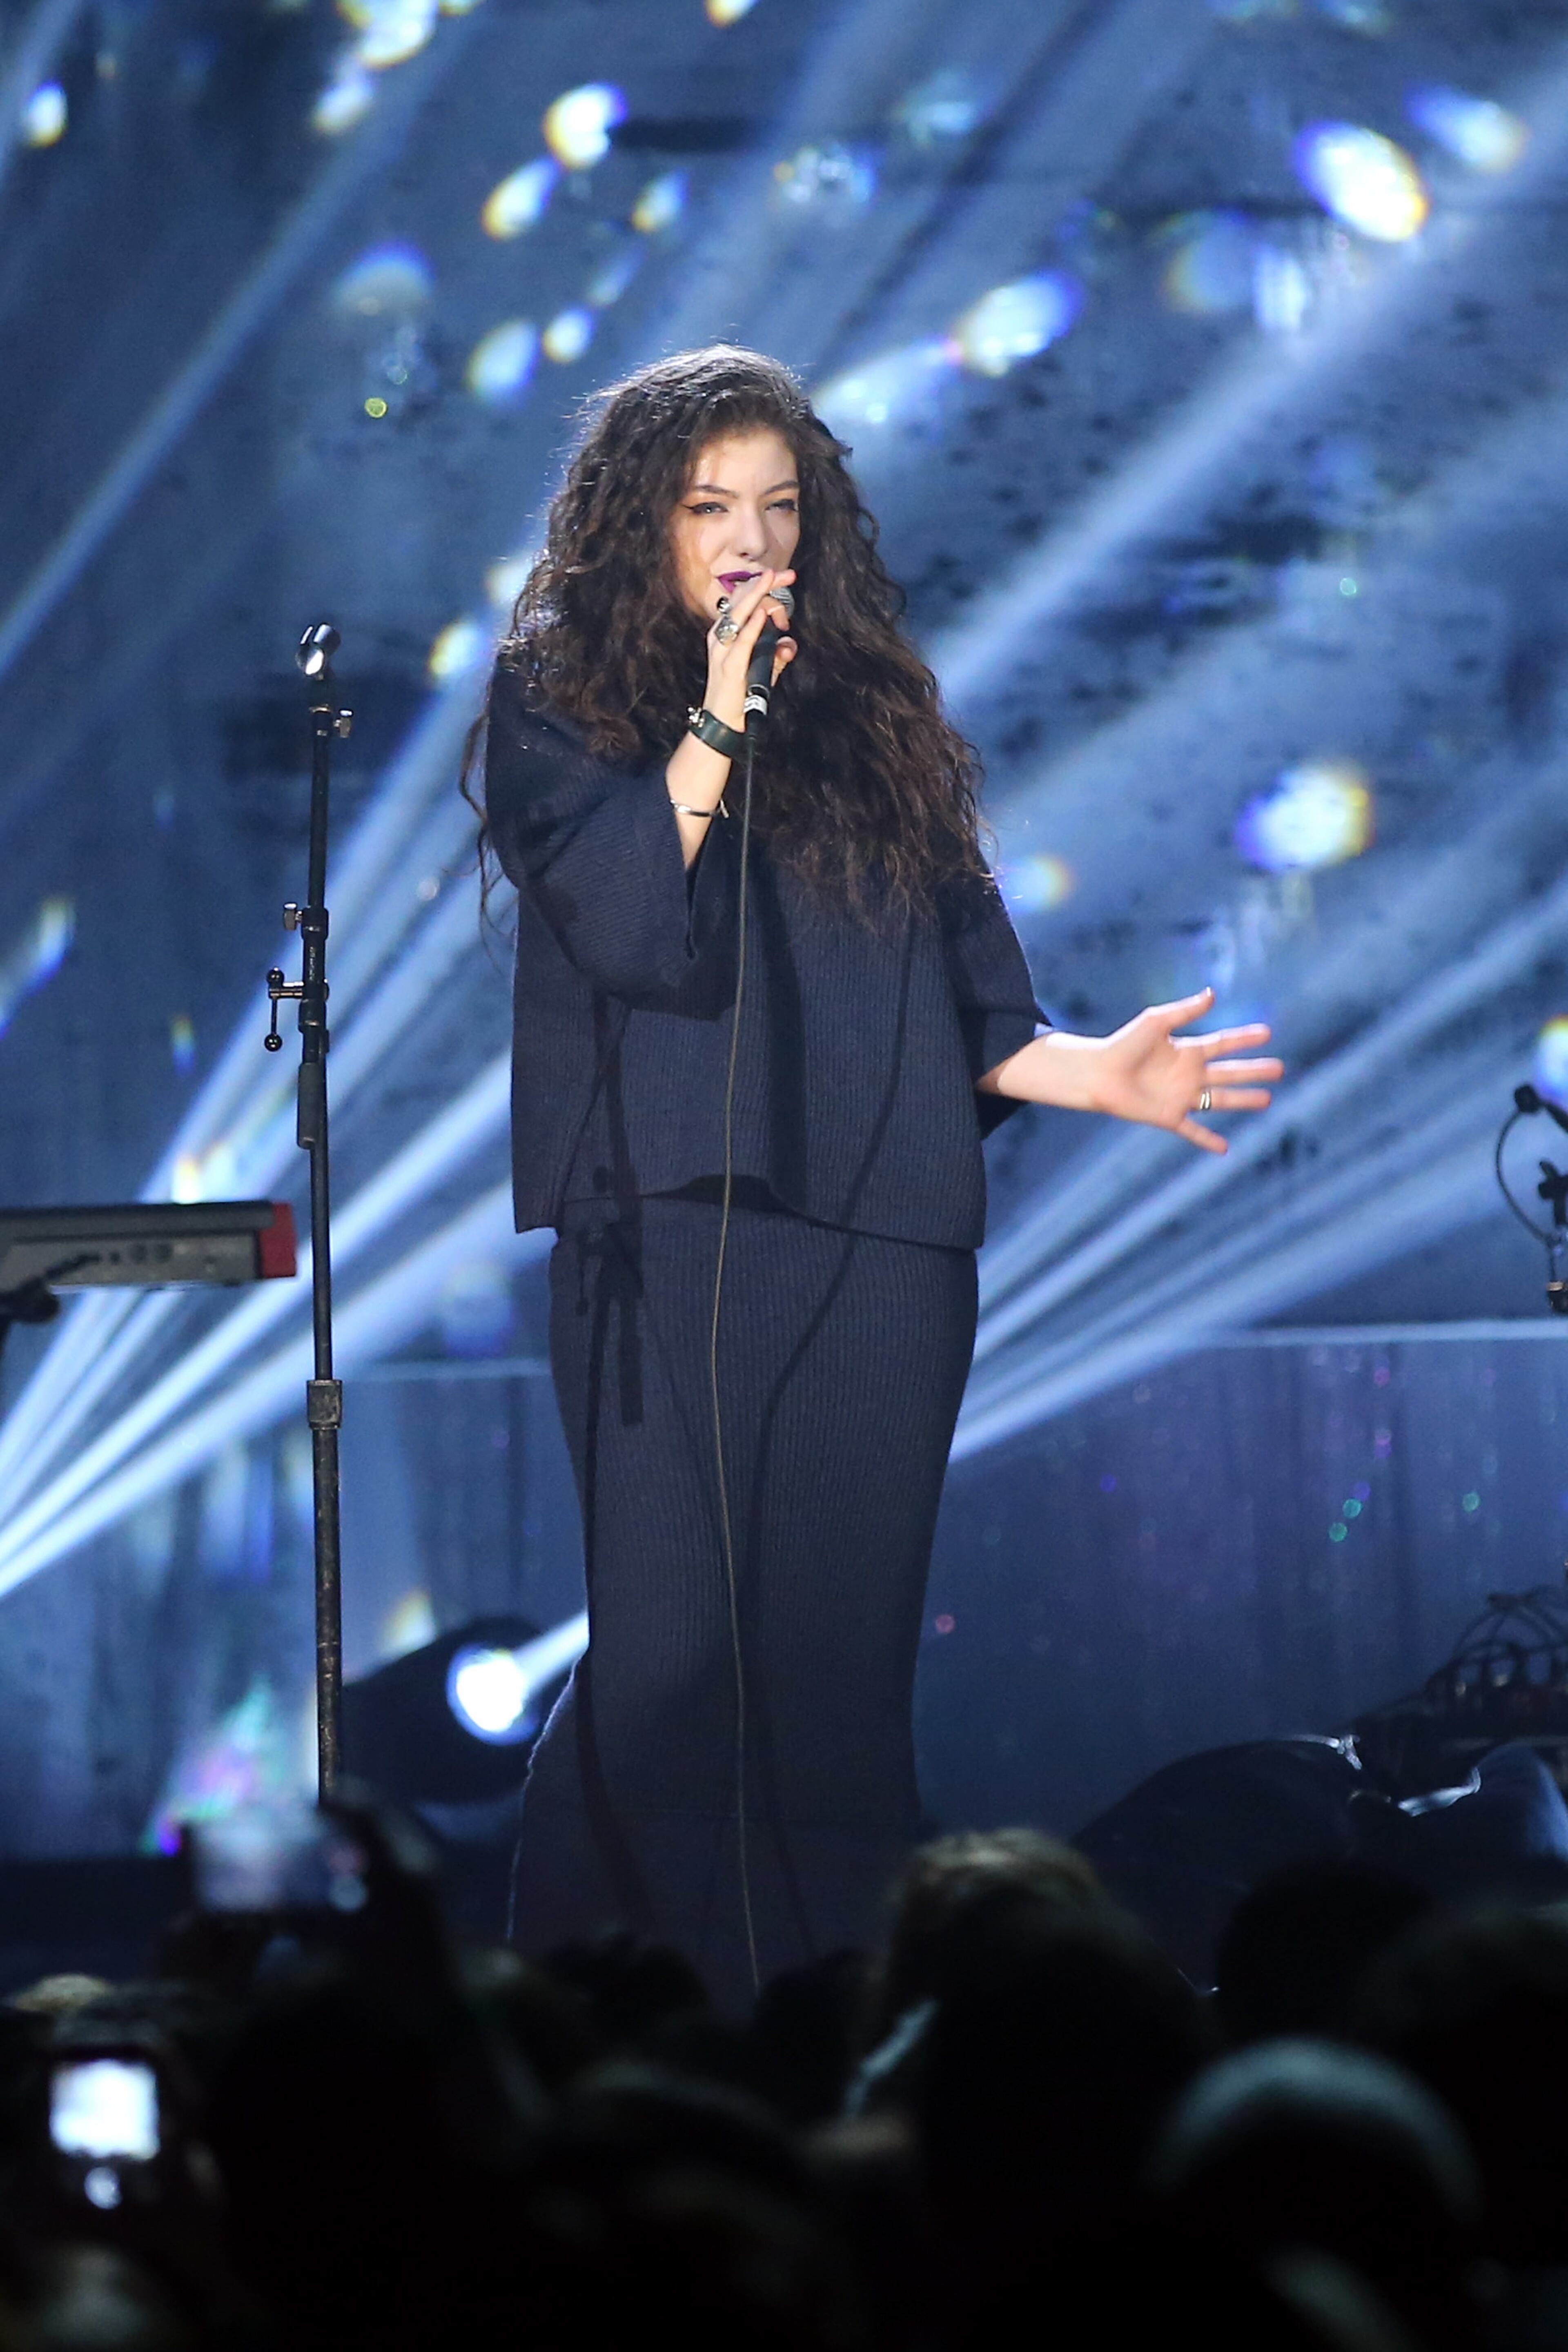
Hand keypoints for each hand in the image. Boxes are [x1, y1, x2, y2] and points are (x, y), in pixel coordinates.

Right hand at [703, 566, 795, 731]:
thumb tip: (789, 643)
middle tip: (788, 573)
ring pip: (739, 613)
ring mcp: (722, 649)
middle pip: (740, 598)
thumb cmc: (741, 692)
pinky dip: (753, 626)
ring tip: (771, 577)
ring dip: (757, 593)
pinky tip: (763, 613)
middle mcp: (721, 634)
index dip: (763, 584)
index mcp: (725, 631)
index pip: (742, 598)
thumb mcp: (763, 668)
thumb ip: (778, 654)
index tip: (785, 576)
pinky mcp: (730, 666)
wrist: (722, 720)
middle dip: (765, 582)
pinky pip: (742, 641)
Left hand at [1091, 986, 1280, 1154]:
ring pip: (1220, 1100)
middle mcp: (1189, 1074)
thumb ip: (1185, 1010)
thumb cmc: (1123, 1044)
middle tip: (1280, 1069)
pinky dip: (1208, 1140)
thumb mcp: (1155, 1022)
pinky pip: (1193, 1131)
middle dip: (1254, 1071)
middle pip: (1229, 1073)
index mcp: (1187, 1050)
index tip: (1267, 1033)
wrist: (1099, 1073)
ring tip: (1267, 1100)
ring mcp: (1181, 1097)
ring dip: (1243, 1100)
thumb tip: (1212, 994)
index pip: (1223, 1043)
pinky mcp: (1169, 1116)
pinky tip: (1225, 1148)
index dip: (1244, 1039)